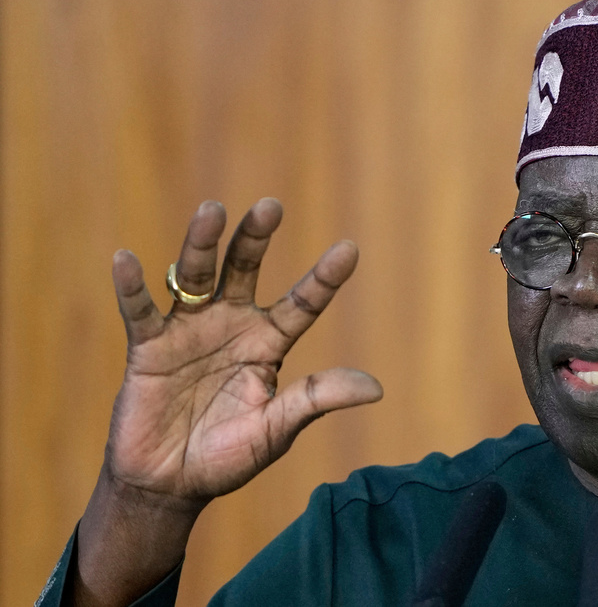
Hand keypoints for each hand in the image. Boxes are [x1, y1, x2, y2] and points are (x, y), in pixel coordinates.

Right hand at [105, 198, 381, 507]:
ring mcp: (188, 332)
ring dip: (201, 244)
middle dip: (255, 239)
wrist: (169, 485)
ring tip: (212, 211)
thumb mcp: (278, 428)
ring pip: (194, 277)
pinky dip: (131, 287)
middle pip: (244, 270)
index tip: (349, 249)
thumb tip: (376, 388)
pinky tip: (126, 259)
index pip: (301, 304)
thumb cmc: (229, 457)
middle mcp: (231, 326)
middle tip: (270, 207)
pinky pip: (139, 311)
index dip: (323, 279)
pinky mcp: (148, 349)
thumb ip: (316, 399)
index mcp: (268, 344)